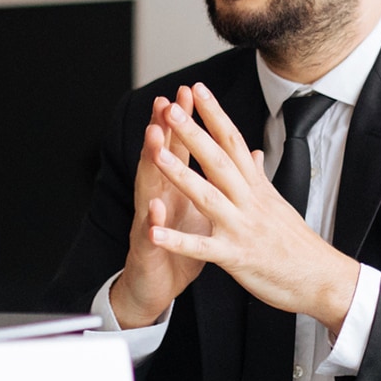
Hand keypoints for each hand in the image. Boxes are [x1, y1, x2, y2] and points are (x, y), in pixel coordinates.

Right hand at [112, 87, 208, 327]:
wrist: (153, 289)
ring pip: (150, 190)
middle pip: (161, 159)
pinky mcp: (148, 251)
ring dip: (153, 166)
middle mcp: (160, 200)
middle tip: (167, 103)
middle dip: (165, 131)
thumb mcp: (200, 214)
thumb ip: (211, 184)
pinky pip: (150, 236)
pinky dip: (154, 223)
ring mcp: (150, 223)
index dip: (188, 122)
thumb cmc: (176, 251)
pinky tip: (155, 209)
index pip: (182, 149)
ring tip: (155, 141)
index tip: (193, 92)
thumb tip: (232, 158)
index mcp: (177, 191)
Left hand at [148, 82, 359, 330]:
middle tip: (172, 108)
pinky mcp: (236, 256)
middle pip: (218, 160)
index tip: (198, 89)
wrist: (322, 278)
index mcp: (257, 188)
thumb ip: (260, 177)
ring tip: (156, 154)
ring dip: (180, 175)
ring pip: (208, 196)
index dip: (215, 114)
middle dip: (194, 133)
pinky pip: (202, 248)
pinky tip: (154, 232)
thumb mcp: (279, 204)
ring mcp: (242, 227)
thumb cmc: (298, 244)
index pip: (234, 142)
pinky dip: (177, 241)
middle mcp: (249, 201)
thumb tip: (255, 152)